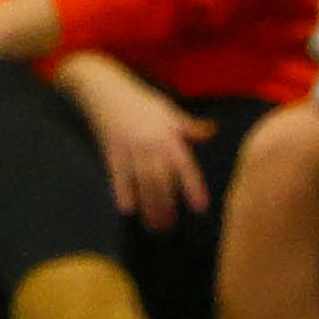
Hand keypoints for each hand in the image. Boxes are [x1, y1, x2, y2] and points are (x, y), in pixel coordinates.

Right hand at [59, 55, 211, 230]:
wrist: (107, 90)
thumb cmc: (140, 101)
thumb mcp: (168, 110)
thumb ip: (189, 126)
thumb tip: (212, 131)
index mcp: (168, 135)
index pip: (184, 166)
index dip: (193, 187)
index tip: (199, 207)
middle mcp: (151, 144)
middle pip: (162, 181)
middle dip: (167, 206)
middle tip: (170, 228)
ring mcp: (130, 149)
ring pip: (143, 183)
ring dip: (149, 206)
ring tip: (154, 226)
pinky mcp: (112, 152)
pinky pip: (118, 176)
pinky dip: (122, 192)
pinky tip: (127, 210)